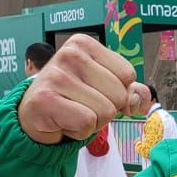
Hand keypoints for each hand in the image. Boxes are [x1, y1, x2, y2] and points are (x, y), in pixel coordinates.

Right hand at [18, 34, 148, 144]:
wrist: (34, 115)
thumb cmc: (72, 99)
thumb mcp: (105, 88)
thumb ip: (131, 91)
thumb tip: (142, 99)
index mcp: (85, 45)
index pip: (128, 75)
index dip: (119, 92)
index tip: (96, 92)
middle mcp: (70, 55)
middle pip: (118, 94)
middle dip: (106, 109)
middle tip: (82, 106)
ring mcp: (56, 76)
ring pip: (105, 112)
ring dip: (93, 122)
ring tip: (72, 113)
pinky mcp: (45, 100)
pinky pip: (86, 124)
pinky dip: (80, 132)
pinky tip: (64, 122)